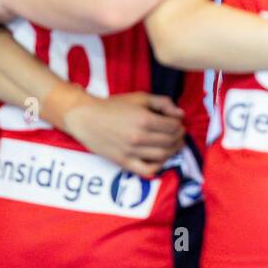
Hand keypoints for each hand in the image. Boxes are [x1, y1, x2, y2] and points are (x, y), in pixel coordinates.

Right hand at [62, 92, 185, 176]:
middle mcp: (139, 137)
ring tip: (172, 145)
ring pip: (163, 156)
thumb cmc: (113, 106)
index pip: (174, 127)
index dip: (179, 125)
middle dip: (179, 137)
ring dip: (173, 151)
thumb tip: (181, 115)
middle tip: (179, 134)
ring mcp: (131, 151)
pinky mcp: (123, 162)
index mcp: (144, 119)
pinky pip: (147, 170)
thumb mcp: (140, 97)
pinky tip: (160, 159)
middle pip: (170, 141)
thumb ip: (163, 103)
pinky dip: (159, 166)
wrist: (86, 117)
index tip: (178, 124)